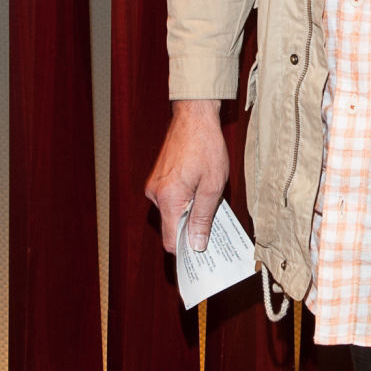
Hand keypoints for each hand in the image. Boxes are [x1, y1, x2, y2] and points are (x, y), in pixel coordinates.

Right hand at [145, 100, 228, 252]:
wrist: (193, 117)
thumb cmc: (206, 147)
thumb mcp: (212, 186)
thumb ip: (202, 218)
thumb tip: (196, 244)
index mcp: (168, 199)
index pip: (171, 240)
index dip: (186, 250)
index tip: (202, 254)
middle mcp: (156, 194)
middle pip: (172, 227)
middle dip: (192, 229)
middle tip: (215, 227)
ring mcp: (155, 186)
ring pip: (173, 213)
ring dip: (190, 212)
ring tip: (209, 200)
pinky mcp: (158, 179)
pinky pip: (171, 199)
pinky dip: (185, 201)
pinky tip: (200, 191)